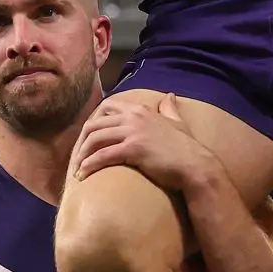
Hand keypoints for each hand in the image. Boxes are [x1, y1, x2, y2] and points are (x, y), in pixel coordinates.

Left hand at [71, 94, 224, 199]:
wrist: (195, 166)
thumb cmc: (187, 148)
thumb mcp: (177, 123)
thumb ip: (170, 108)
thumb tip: (169, 96)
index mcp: (141, 110)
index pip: (106, 107)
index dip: (93, 122)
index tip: (87, 139)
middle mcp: (134, 117)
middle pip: (95, 124)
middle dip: (82, 141)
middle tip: (77, 158)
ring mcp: (133, 132)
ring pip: (95, 139)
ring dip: (81, 155)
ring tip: (77, 170)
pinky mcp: (133, 149)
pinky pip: (103, 155)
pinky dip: (89, 165)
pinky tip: (84, 175)